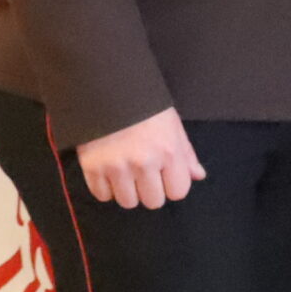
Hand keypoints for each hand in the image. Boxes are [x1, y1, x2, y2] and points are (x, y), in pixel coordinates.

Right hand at [75, 107, 203, 207]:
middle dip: (150, 190)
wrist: (107, 89)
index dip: (172, 185)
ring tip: (126, 172)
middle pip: (153, 202)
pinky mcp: (92, 168)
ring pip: (128, 202)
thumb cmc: (145, 107)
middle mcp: (144, 163)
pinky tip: (109, 172)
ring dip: (128, 191)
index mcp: (169, 152)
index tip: (165, 175)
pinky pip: (102, 196)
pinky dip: (106, 188)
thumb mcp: (172, 125)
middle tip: (144, 174)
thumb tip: (198, 176)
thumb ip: (186, 154)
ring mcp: (117, 167)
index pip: (178, 192)